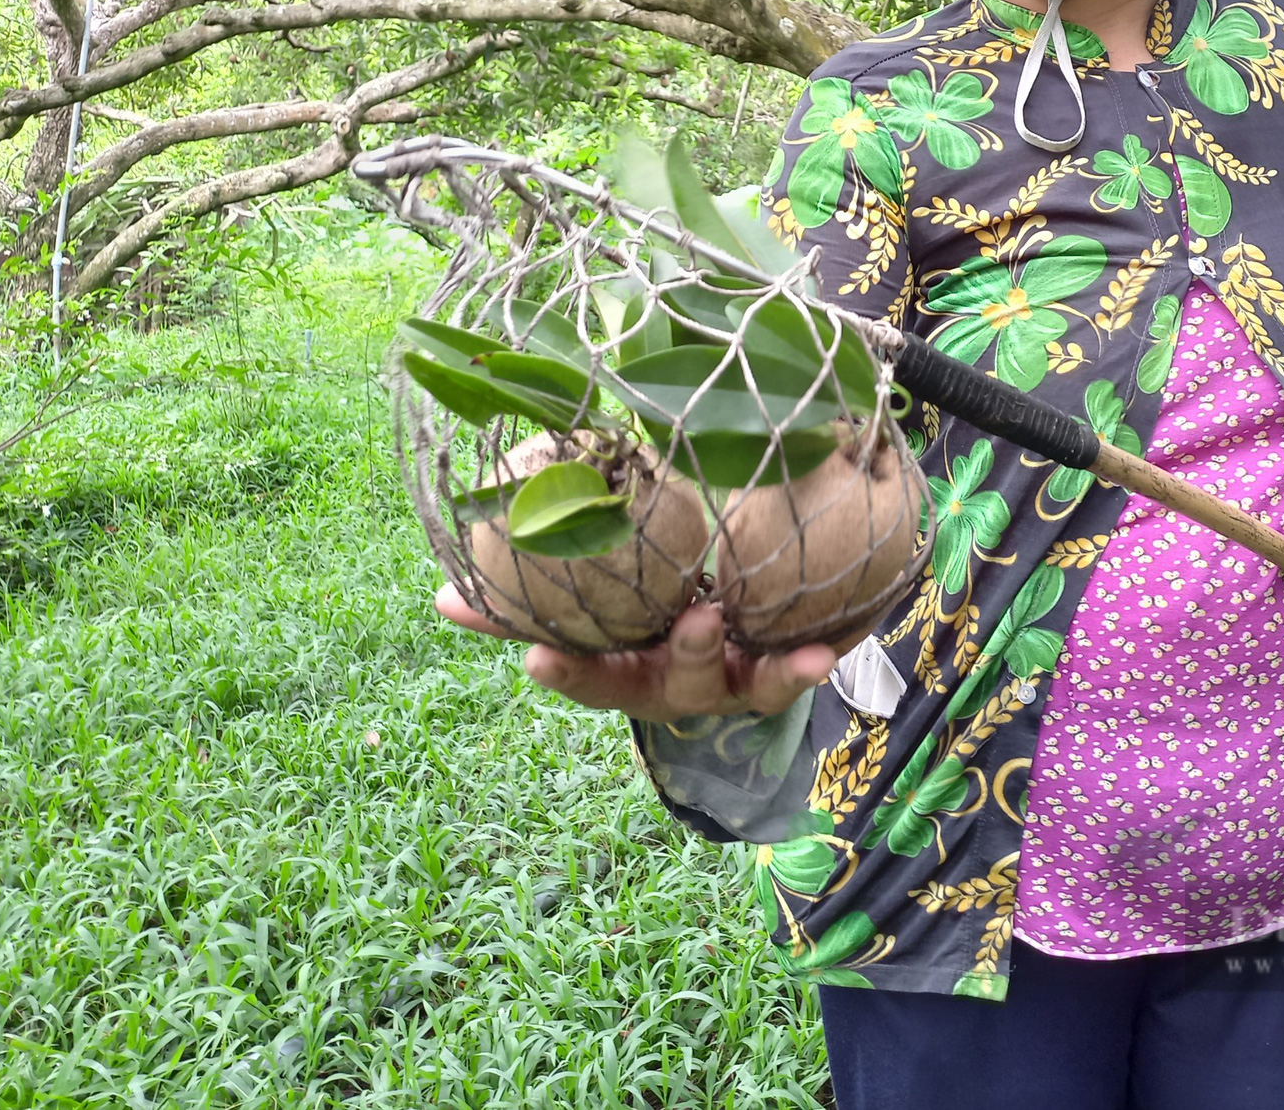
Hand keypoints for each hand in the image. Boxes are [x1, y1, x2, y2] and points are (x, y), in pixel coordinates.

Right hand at [433, 583, 836, 721]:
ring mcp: (737, 686)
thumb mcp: (587, 627)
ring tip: (803, 658)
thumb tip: (440, 595)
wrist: (722, 664)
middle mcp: (684, 689)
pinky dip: (824, 660)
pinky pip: (807, 670)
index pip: (591, 681)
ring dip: (776, 672)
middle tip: (698, 619)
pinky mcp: (783, 675)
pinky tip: (844, 644)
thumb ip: (521, 612)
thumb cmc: (640, 634)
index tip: (538, 660)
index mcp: (630, 676)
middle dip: (692, 654)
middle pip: (683, 683)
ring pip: (755, 686)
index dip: (568, 674)